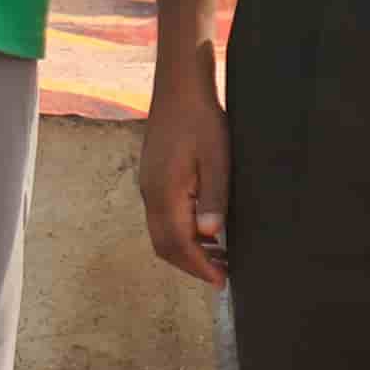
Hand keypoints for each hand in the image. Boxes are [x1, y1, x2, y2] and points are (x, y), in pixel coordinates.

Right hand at [141, 66, 229, 285]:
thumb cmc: (201, 120)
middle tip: (221, 274)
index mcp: (165, 193)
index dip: (200, 266)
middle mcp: (150, 194)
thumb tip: (211, 235)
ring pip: (161, 233)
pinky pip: (162, 217)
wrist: (178, 88)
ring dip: (186, 249)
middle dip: (191, 265)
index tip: (221, 281)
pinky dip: (181, 232)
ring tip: (218, 255)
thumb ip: (213, 198)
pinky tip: (204, 227)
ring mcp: (149, 186)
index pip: (179, 244)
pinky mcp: (153, 178)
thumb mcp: (217, 159)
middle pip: (164, 245)